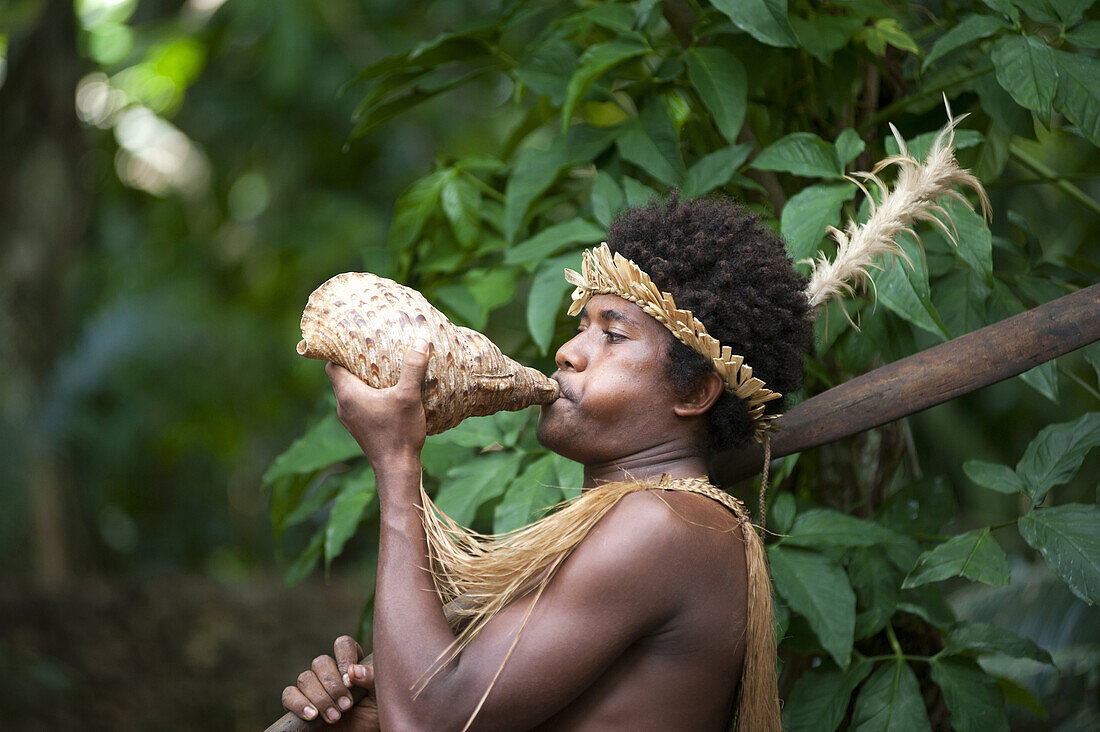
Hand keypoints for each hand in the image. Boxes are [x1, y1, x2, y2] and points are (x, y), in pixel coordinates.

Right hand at [281, 635, 378, 728]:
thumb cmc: (375, 713)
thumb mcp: (381, 693)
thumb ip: (372, 677)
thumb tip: (352, 671)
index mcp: (351, 662)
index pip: (343, 644)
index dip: (345, 658)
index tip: (351, 681)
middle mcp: (330, 671)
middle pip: (321, 662)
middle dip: (333, 686)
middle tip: (346, 706)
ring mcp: (313, 687)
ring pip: (305, 678)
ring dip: (320, 698)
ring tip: (335, 717)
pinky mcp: (299, 704)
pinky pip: (289, 695)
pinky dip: (299, 704)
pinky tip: (312, 716)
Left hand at [326, 341, 429, 467]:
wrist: (397, 468)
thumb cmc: (399, 432)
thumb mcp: (409, 396)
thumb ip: (413, 367)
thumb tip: (420, 341)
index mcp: (348, 394)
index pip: (331, 365)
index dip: (340, 352)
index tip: (355, 341)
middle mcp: (343, 406)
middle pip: (341, 377)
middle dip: (355, 364)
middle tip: (373, 351)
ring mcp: (350, 419)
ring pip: (350, 392)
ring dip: (363, 381)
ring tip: (382, 370)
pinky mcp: (360, 428)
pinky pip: (358, 405)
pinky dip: (368, 396)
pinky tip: (388, 395)